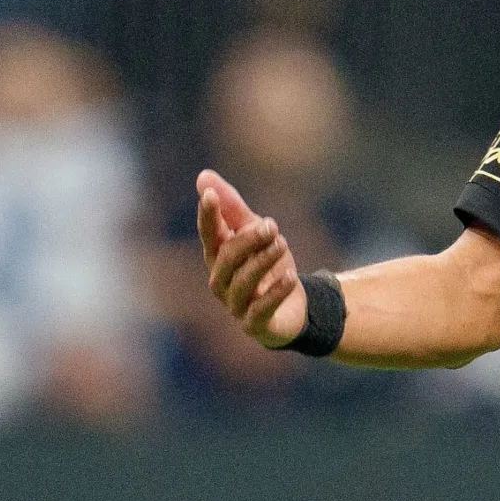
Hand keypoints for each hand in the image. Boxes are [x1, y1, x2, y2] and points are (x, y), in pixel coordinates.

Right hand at [196, 169, 305, 348]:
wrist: (296, 307)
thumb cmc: (268, 266)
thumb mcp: (256, 232)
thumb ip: (232, 208)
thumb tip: (203, 176)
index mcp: (219, 257)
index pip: (208, 234)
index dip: (208, 215)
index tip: (209, 194)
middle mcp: (221, 281)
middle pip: (225, 258)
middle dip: (247, 239)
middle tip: (272, 226)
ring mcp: (236, 305)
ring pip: (242, 282)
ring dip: (263, 261)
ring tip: (283, 245)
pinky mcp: (255, 324)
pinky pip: (261, 309)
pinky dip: (275, 292)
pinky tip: (291, 276)